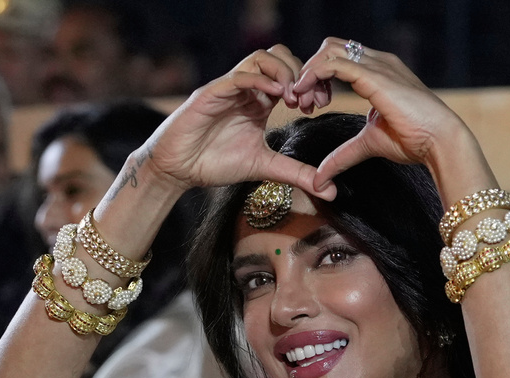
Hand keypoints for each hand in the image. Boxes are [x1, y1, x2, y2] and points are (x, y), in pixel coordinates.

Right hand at [142, 46, 332, 198]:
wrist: (179, 170)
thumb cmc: (216, 163)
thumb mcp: (265, 168)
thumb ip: (296, 174)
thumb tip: (330, 190)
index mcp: (260, 101)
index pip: (290, 74)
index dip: (310, 85)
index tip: (318, 106)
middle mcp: (246, 89)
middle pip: (279, 56)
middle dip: (301, 74)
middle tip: (308, 102)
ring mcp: (229, 88)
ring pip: (260, 59)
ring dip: (283, 73)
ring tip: (292, 99)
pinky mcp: (212, 94)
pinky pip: (238, 76)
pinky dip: (260, 81)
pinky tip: (276, 97)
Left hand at [292, 38, 478, 192]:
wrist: (439, 140)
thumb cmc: (414, 140)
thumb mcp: (368, 144)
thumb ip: (342, 156)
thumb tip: (319, 179)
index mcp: (379, 71)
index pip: (339, 58)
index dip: (318, 77)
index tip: (310, 106)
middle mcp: (378, 62)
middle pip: (330, 47)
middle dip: (310, 71)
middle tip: (302, 103)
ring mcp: (377, 65)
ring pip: (329, 51)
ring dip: (308, 73)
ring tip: (302, 101)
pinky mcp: (374, 76)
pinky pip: (334, 64)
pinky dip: (314, 76)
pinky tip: (307, 96)